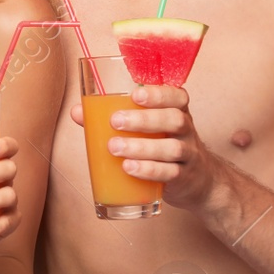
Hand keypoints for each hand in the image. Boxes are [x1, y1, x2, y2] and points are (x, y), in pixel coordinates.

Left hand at [71, 84, 216, 209]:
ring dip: (142, 148)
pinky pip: (170, 173)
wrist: (196, 179)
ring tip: (115, 148)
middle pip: (174, 120)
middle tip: (115, 121)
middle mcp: (186, 130)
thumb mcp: (145, 128)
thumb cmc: (161, 144)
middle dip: (144, 119)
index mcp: (176, 111)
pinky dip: (149, 170)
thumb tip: (78, 112)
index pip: (177, 96)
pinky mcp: (183, 177)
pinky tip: (129, 168)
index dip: (159, 94)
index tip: (135, 95)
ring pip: (172, 148)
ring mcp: (188, 154)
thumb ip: (113, 118)